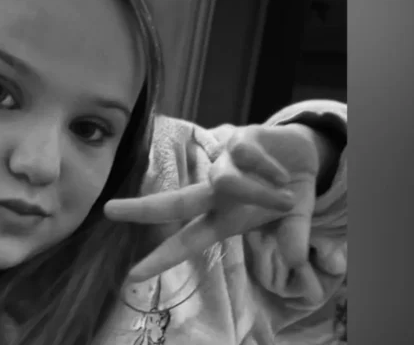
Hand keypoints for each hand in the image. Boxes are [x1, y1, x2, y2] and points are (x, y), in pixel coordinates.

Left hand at [105, 124, 319, 282]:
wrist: (304, 154)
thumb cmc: (287, 192)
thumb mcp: (293, 220)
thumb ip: (292, 237)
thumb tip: (298, 259)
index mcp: (223, 219)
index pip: (187, 242)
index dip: (162, 259)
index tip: (133, 274)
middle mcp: (215, 194)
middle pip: (174, 203)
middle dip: (142, 208)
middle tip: (109, 210)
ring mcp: (222, 165)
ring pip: (226, 182)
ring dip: (260, 194)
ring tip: (286, 197)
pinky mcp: (236, 140)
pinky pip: (248, 157)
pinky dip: (272, 170)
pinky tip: (284, 173)